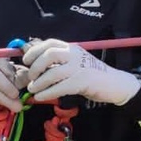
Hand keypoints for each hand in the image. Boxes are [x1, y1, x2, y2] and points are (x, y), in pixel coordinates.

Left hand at [22, 38, 140, 104]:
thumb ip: (59, 62)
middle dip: (35, 66)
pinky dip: (47, 92)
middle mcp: (75, 54)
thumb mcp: (75, 62)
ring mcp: (79, 67)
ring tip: (33, 89)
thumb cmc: (91, 74)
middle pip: (49, 55)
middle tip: (30, 77)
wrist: (115, 83)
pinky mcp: (82, 81)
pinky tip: (40, 97)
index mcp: (72, 48)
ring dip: (39, 83)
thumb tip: (35, 64)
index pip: (49, 43)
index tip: (26, 60)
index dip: (34, 51)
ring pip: (52, 73)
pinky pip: (60, 87)